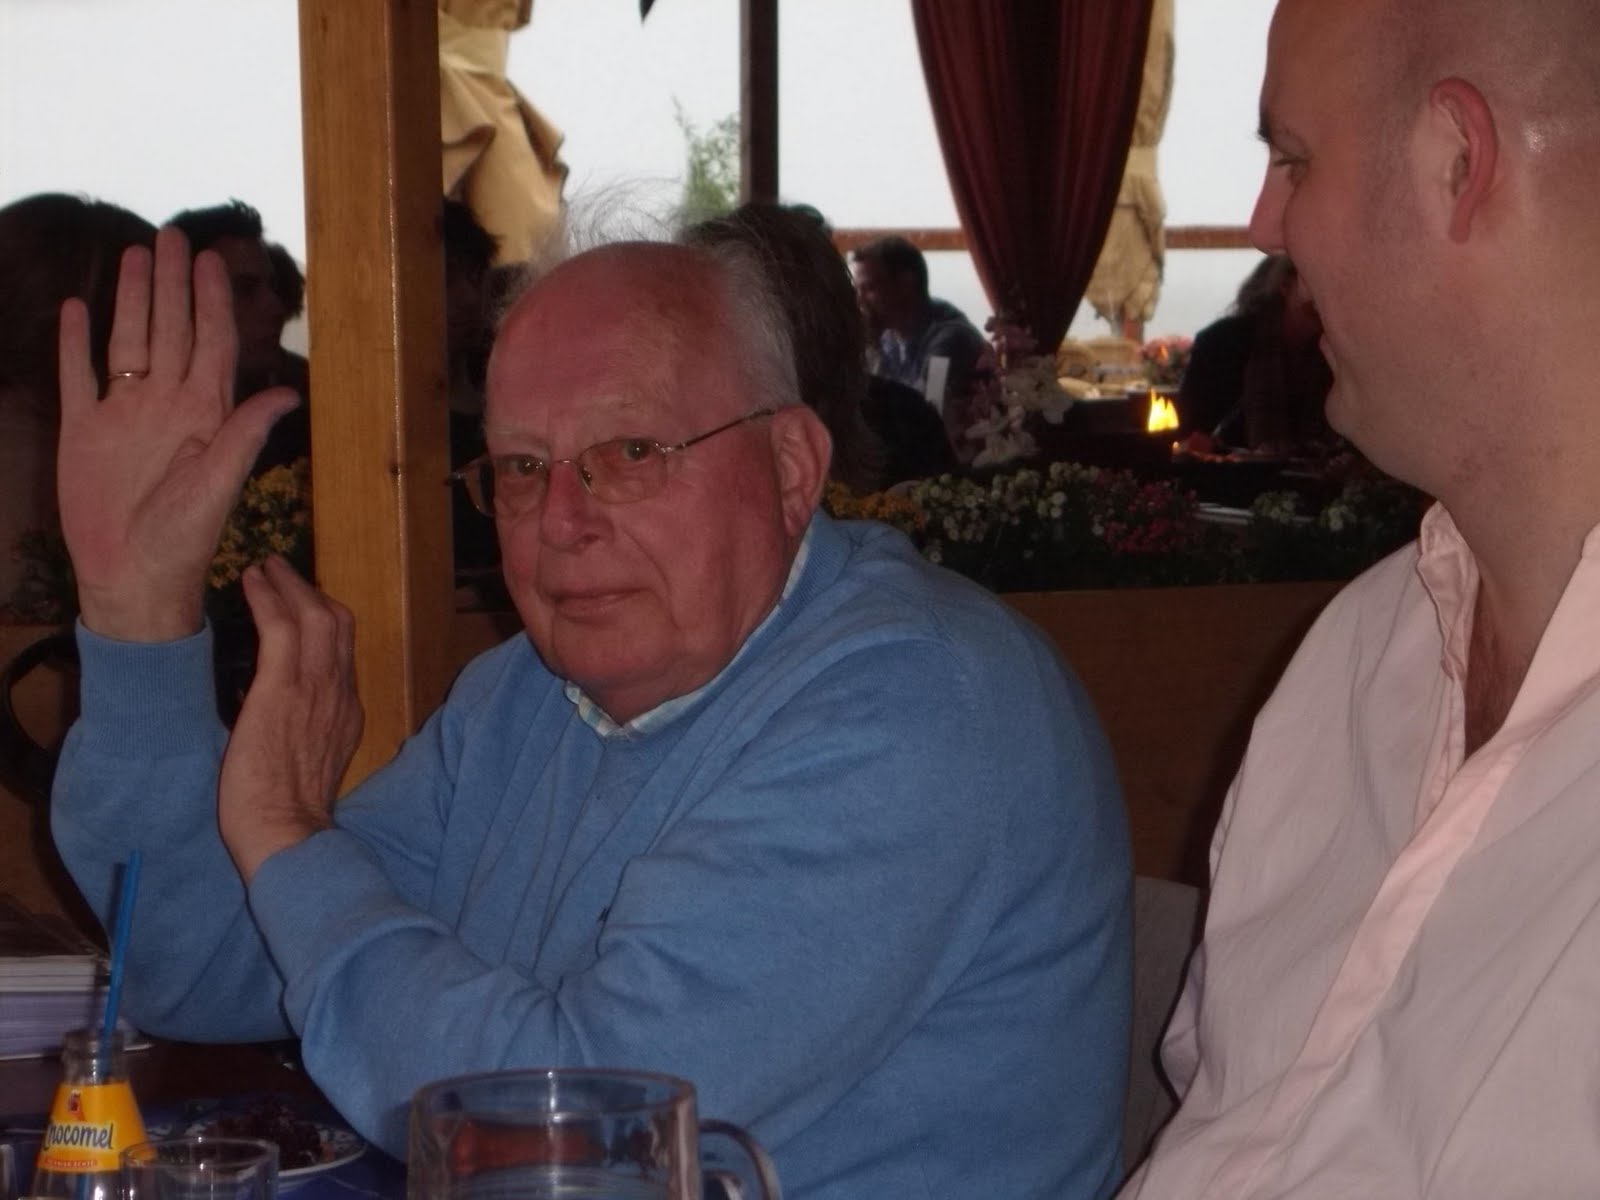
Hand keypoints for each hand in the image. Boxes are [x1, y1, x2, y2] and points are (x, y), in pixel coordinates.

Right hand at [57, 226, 299, 640]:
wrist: (131, 575)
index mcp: (204, 413)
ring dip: (132, 299)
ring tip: (135, 255)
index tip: (213, 259)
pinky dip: (75, 343)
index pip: (211, 343)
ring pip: (128, 340)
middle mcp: (166, 404)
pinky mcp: (83, 431)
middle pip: (171, 329)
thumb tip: (289, 392)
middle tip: (173, 235)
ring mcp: (124, 414)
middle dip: (173, 284)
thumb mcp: (219, 485)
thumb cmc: (184, 539)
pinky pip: (77, 376)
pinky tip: (76, 309)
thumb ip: (246, 435)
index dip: (213, 301)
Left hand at [218, 556, 363, 881]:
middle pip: (338, 623)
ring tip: (265, 567)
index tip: (300, 607)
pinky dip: (268, 598)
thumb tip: (274, 715)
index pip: (342, 652)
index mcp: (347, 713)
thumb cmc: (287, 817)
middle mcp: (339, 693)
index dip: (322, 622)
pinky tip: (252, 582)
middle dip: (310, 591)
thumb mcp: (311, 766)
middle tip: (283, 573)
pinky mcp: (283, 689)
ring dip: (288, 584)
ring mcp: (315, 689)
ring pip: (314, 616)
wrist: (289, 835)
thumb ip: (306, 734)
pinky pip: (281, 628)